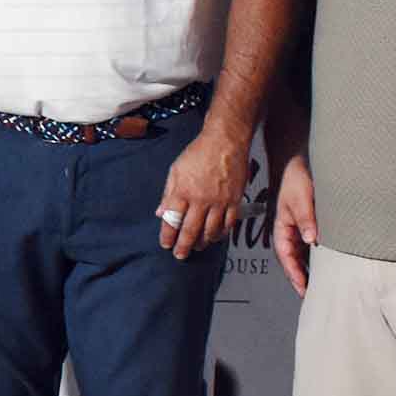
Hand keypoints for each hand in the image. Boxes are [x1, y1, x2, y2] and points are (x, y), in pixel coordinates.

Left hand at [156, 123, 248, 260]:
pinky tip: (216, 237)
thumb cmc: (198, 153)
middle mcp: (201, 199)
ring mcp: (219, 201)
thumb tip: (160, 212)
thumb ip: (168, 193)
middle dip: (183, 246)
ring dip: (202, 242)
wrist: (225, 141)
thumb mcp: (175, 170)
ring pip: (210, 230)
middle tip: (180, 255)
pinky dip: (222, 233)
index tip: (165, 244)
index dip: (168, 235)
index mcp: (183, 191)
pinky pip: (229, 223)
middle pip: (190, 230)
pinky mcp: (235, 200)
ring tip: (197, 247)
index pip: (172, 220)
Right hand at [273, 154, 319, 295]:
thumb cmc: (297, 179)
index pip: (286, 256)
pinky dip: (315, 259)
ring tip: (319, 286)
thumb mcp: (300, 198)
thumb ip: (306, 218)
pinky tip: (326, 267)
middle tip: (311, 295)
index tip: (303, 288)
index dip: (293, 273)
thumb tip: (311, 240)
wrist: (299, 163)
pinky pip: (311, 247)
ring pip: (302, 255)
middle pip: (292, 260)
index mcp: (282, 227)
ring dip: (308, 270)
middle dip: (300, 278)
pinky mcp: (310, 226)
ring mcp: (299, 230)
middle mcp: (290, 232)